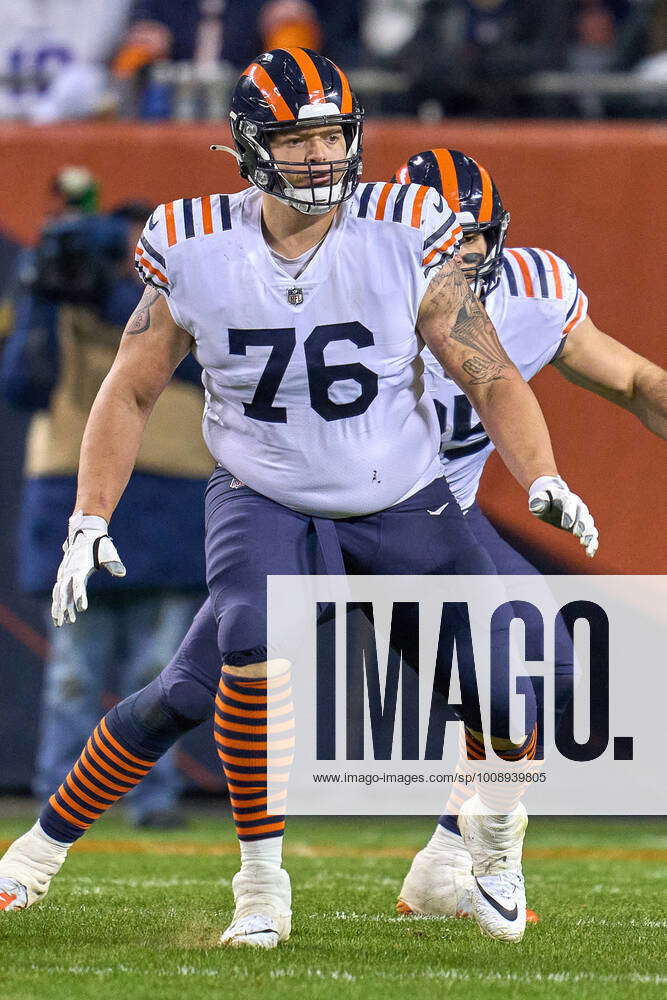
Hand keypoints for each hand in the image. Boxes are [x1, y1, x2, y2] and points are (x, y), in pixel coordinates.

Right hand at [51, 511, 125, 626]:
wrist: (86, 531)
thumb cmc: (99, 543)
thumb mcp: (108, 552)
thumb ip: (114, 563)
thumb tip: (122, 573)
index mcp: (80, 568)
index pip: (78, 586)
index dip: (79, 597)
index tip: (82, 609)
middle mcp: (69, 571)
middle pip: (64, 593)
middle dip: (64, 609)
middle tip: (66, 623)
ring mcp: (65, 572)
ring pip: (59, 593)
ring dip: (58, 608)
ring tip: (60, 623)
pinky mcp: (64, 573)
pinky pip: (59, 589)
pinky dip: (58, 600)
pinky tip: (58, 612)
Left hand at [528, 476, 598, 557]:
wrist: (553, 500)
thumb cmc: (545, 501)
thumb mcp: (538, 499)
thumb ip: (537, 501)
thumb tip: (536, 506)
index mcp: (566, 498)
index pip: (569, 503)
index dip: (569, 514)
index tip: (566, 526)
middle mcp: (578, 506)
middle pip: (583, 514)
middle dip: (582, 524)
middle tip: (578, 534)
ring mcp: (582, 516)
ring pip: (590, 525)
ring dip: (589, 535)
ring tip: (586, 546)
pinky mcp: (584, 527)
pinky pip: (591, 534)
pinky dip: (592, 543)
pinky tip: (590, 554)